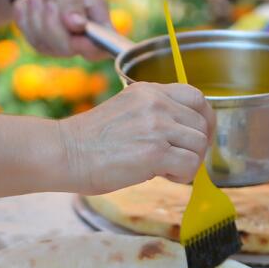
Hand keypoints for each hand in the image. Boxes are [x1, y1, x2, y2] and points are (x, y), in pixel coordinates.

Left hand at [12, 0, 110, 59]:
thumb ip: (74, 1)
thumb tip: (76, 24)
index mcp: (99, 22)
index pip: (100, 48)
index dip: (90, 46)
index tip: (74, 27)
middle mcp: (82, 38)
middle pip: (68, 49)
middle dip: (54, 24)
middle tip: (49, 0)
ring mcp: (61, 43)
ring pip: (46, 46)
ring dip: (37, 17)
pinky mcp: (42, 42)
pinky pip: (31, 39)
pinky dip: (25, 18)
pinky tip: (25, 3)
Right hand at [58, 82, 215, 194]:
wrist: (65, 153)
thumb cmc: (88, 141)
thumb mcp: (125, 112)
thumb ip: (154, 116)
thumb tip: (182, 138)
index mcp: (148, 91)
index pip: (196, 97)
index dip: (203, 120)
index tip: (196, 137)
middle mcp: (156, 103)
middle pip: (202, 123)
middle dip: (196, 146)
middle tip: (177, 160)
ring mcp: (157, 126)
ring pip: (199, 145)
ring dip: (188, 162)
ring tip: (163, 169)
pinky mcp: (155, 152)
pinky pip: (190, 165)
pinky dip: (182, 176)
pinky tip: (162, 176)